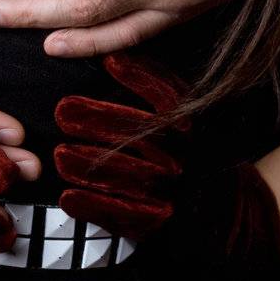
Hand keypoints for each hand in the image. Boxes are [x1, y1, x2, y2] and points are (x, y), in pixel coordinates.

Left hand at [55, 51, 279, 280]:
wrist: (219, 212)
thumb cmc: (190, 153)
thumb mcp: (183, 118)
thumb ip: (155, 88)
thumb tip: (114, 56)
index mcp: (190, 128)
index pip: (166, 97)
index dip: (139, 77)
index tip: (109, 62)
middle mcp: (183, 158)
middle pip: (140, 136)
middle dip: (99, 122)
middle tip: (62, 111)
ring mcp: (171, 194)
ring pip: (127, 177)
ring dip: (89, 166)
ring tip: (60, 154)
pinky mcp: (157, 224)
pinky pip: (123, 215)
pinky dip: (93, 206)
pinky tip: (68, 196)